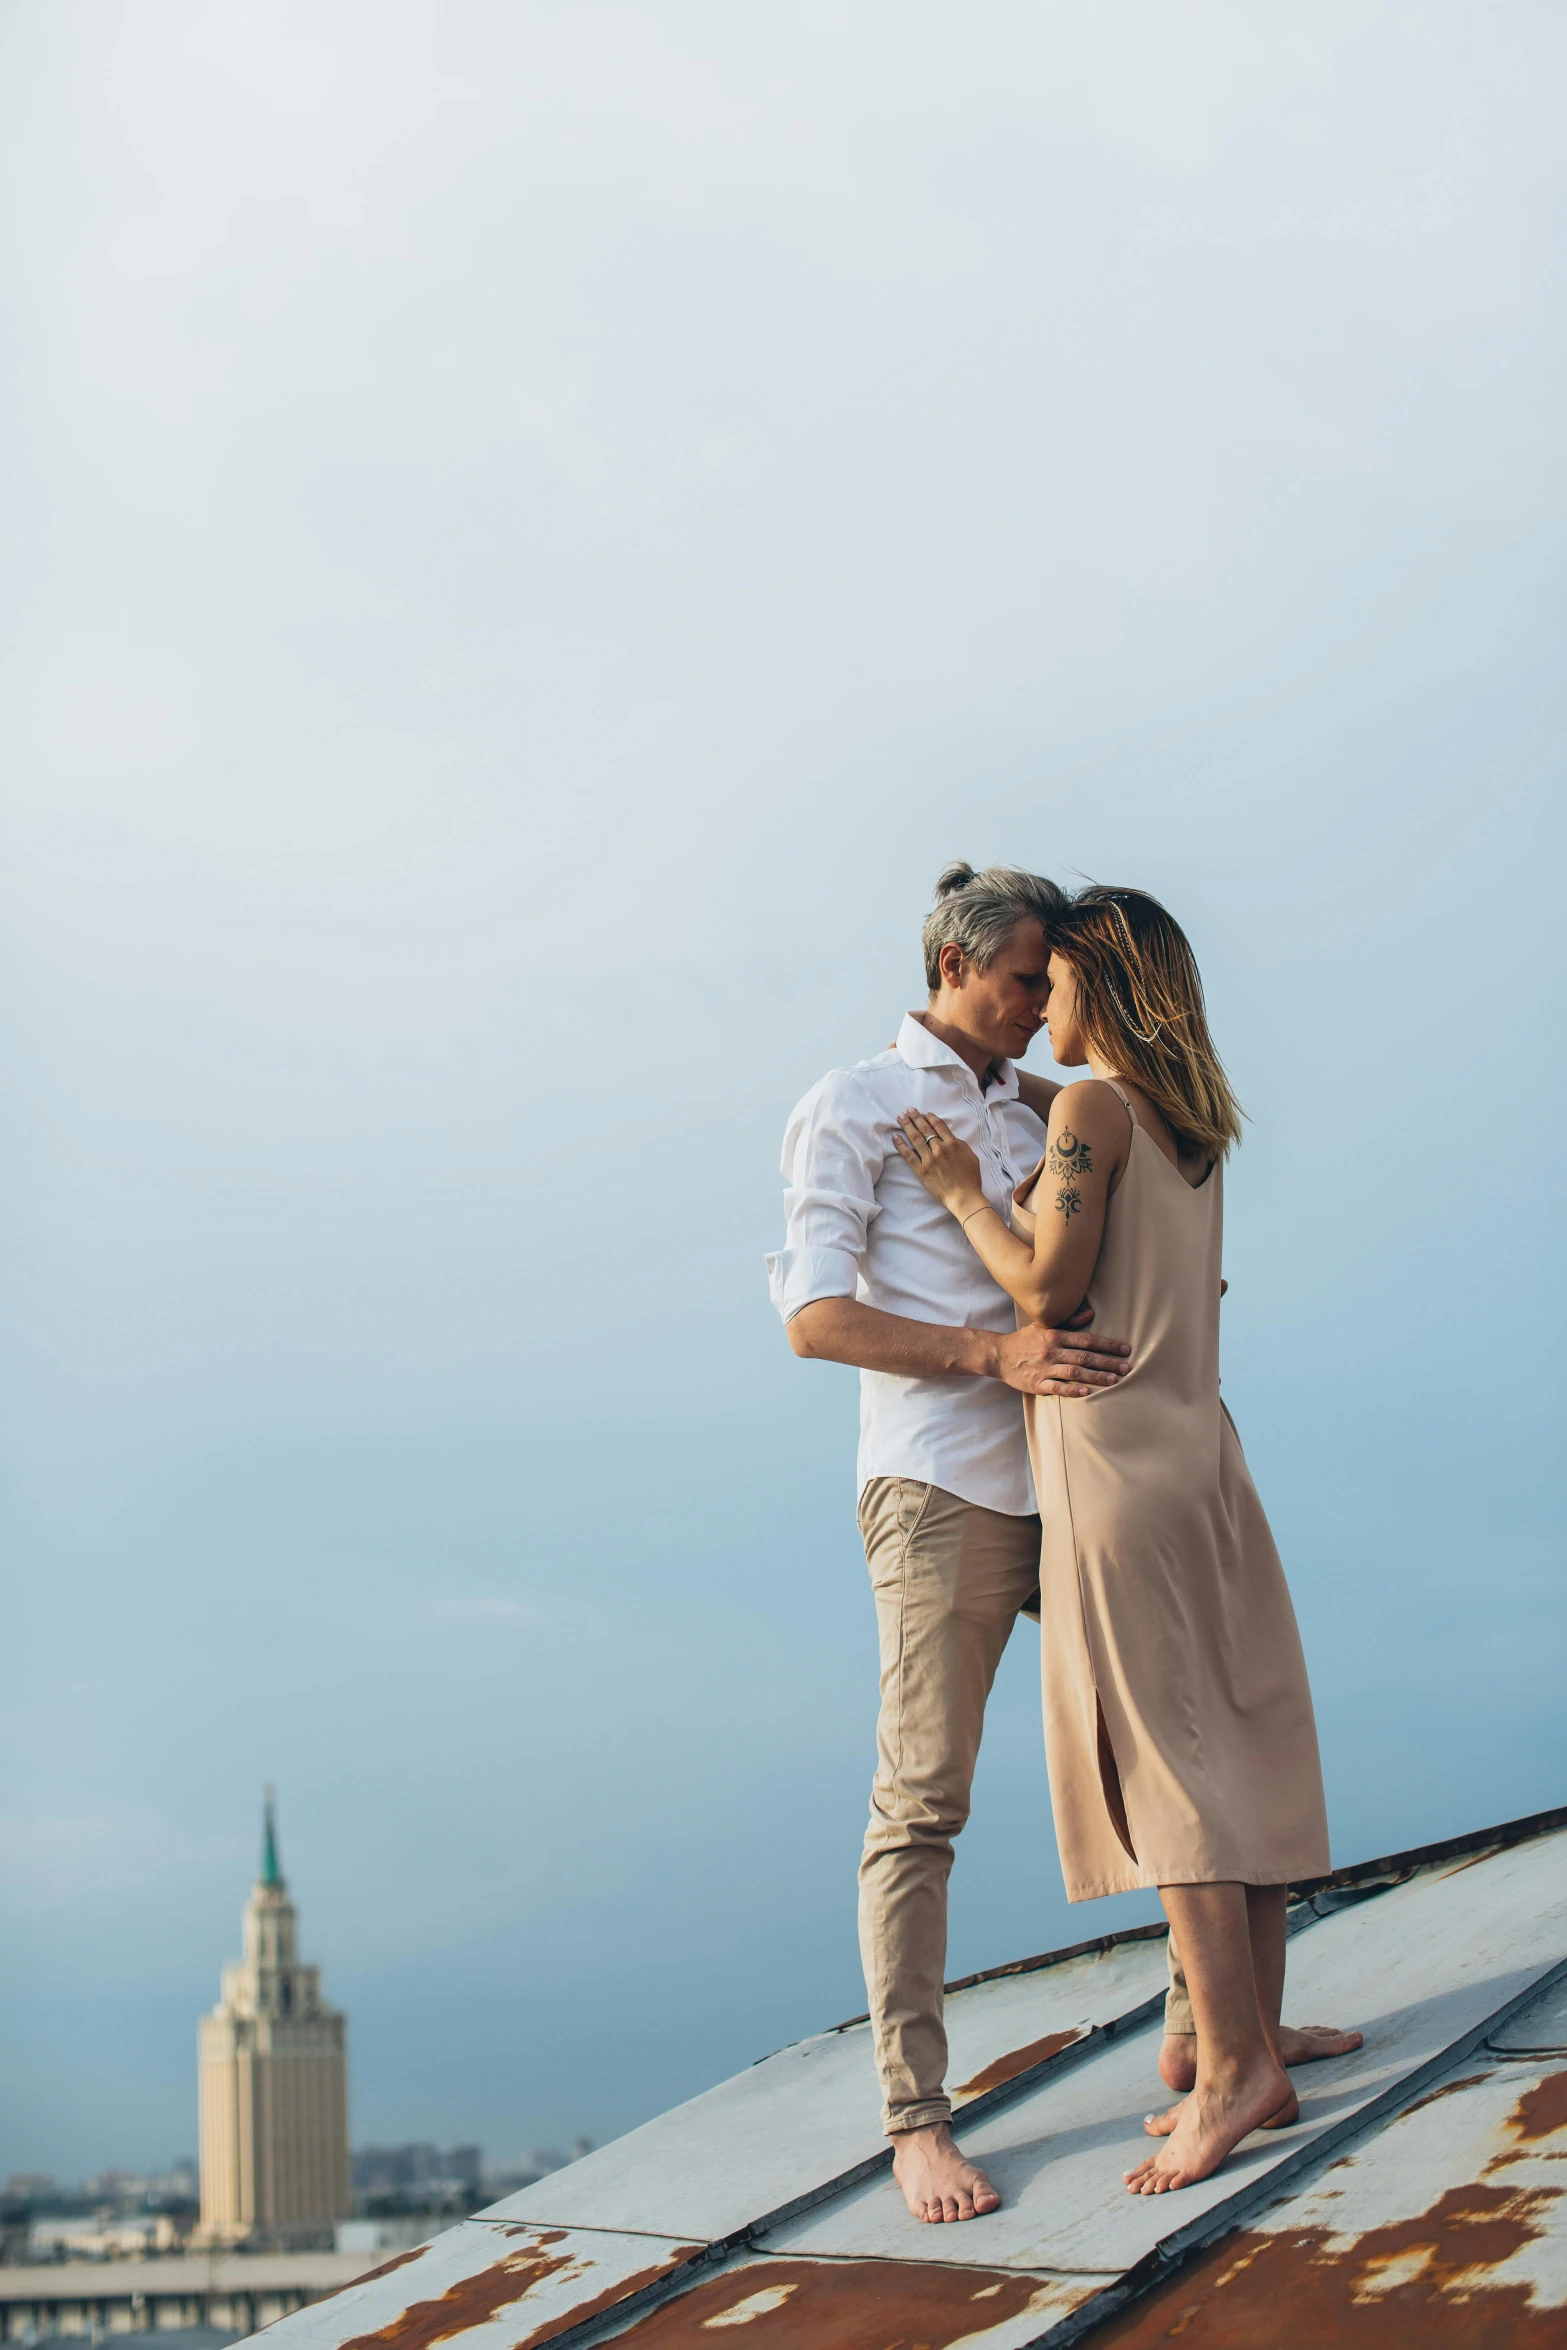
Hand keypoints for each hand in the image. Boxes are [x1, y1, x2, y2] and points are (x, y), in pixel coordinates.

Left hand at [892, 1110, 985, 1213]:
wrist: (964, 1196)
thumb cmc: (970, 1178)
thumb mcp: (971, 1156)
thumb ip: (960, 1145)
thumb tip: (950, 1138)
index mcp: (953, 1143)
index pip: (938, 1125)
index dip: (929, 1117)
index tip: (923, 1113)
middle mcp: (939, 1148)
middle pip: (924, 1129)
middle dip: (915, 1117)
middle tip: (908, 1110)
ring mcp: (929, 1159)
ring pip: (915, 1138)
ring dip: (907, 1126)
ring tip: (900, 1117)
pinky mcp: (921, 1170)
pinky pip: (908, 1155)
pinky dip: (900, 1145)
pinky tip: (895, 1136)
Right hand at [994, 1320, 1129, 1397]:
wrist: (998, 1355)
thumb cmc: (1024, 1340)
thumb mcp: (1044, 1325)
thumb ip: (1069, 1321)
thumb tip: (1091, 1314)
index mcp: (1055, 1335)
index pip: (1087, 1339)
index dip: (1107, 1345)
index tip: (1125, 1350)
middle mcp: (1052, 1351)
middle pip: (1085, 1357)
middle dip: (1107, 1362)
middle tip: (1127, 1368)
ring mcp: (1045, 1368)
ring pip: (1075, 1373)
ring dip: (1096, 1377)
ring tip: (1114, 1381)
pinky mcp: (1037, 1384)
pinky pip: (1057, 1388)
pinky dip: (1072, 1390)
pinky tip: (1087, 1393)